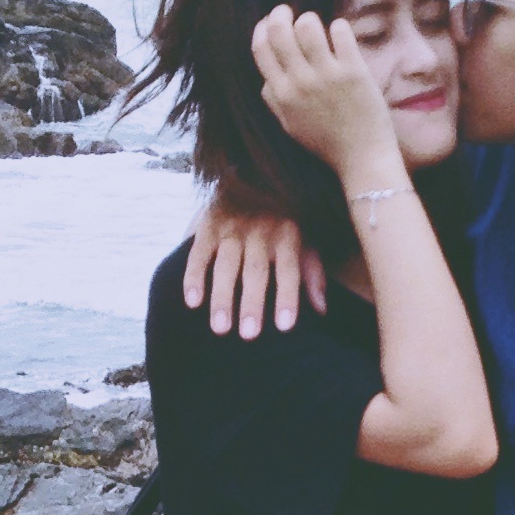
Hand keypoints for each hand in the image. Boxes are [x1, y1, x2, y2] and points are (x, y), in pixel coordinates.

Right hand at [183, 204, 325, 336]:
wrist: (250, 178)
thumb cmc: (283, 224)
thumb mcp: (305, 241)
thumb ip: (313, 273)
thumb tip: (321, 309)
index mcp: (288, 235)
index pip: (290, 270)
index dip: (288, 297)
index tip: (284, 327)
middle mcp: (260, 231)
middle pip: (256, 271)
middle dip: (252, 303)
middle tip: (249, 335)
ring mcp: (232, 228)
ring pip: (226, 266)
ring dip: (222, 297)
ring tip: (220, 329)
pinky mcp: (207, 226)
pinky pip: (199, 254)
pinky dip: (194, 277)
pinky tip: (193, 303)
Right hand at [252, 6, 397, 182]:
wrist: (362, 159)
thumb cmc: (326, 143)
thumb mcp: (289, 126)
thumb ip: (274, 100)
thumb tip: (266, 77)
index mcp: (282, 94)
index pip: (261, 48)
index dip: (263, 27)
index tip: (270, 22)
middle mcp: (300, 82)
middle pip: (279, 31)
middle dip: (281, 13)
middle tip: (289, 12)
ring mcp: (327, 76)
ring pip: (308, 25)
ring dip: (310, 19)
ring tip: (318, 26)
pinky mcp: (354, 72)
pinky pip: (340, 32)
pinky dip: (339, 27)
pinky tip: (340, 35)